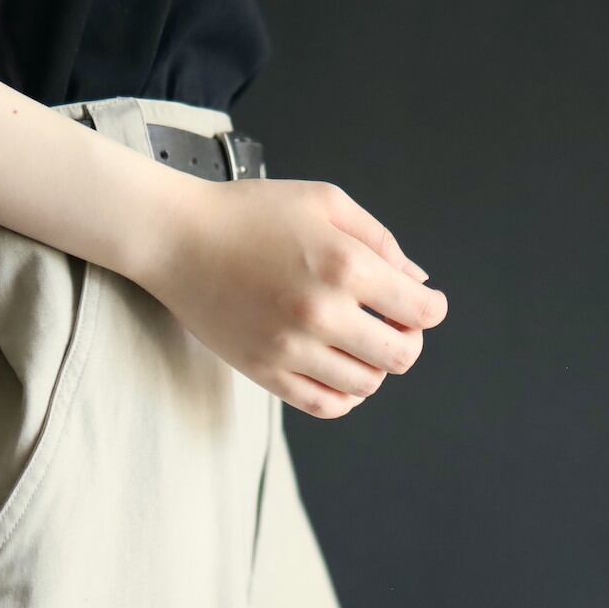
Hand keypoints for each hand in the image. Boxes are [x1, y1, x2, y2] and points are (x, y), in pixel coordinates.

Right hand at [135, 177, 447, 417]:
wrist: (178, 239)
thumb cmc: (248, 213)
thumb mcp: (324, 202)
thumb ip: (380, 240)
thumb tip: (418, 282)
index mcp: (345, 265)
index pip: (420, 311)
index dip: (430, 309)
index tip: (422, 305)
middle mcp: (321, 312)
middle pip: (400, 355)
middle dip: (408, 341)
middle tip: (393, 326)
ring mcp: (291, 348)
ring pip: (365, 385)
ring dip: (374, 367)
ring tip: (359, 344)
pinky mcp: (264, 371)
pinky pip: (324, 405)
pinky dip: (345, 397)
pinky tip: (340, 372)